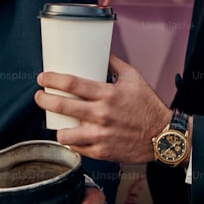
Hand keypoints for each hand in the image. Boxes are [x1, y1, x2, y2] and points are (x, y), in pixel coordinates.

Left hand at [36, 55, 171, 163]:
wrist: (163, 136)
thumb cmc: (149, 107)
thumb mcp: (134, 78)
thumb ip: (115, 63)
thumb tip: (102, 51)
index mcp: (108, 94)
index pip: (72, 83)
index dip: (52, 79)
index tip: (43, 78)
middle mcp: (102, 115)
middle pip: (62, 106)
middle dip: (43, 100)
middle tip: (40, 96)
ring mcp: (101, 135)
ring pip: (64, 134)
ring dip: (57, 127)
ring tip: (57, 122)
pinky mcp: (102, 152)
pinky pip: (77, 149)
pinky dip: (72, 143)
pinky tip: (72, 137)